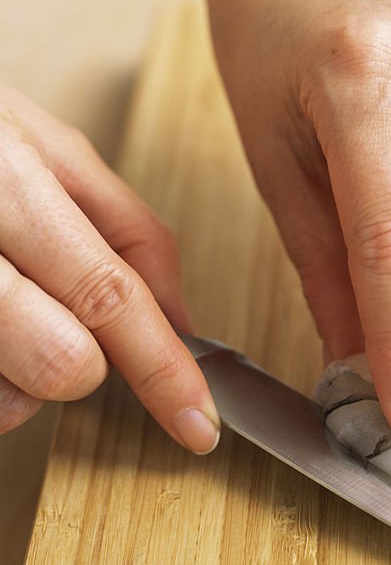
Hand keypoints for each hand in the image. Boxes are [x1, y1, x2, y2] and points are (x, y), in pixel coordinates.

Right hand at [0, 84, 219, 450]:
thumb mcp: (41, 144)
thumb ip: (124, 228)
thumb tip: (178, 318)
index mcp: (2, 179)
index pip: (106, 295)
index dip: (163, 369)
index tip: (197, 420)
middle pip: (62, 363)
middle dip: (81, 361)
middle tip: (51, 313)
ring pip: (7, 403)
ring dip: (20, 376)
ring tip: (2, 310)